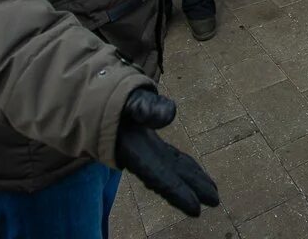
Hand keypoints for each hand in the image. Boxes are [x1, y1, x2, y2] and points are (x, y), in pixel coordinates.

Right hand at [115, 89, 219, 216]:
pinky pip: (169, 158)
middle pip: (169, 177)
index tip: (197, 209)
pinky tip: (194, 171)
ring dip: (191, 180)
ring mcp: (144, 150)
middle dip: (191, 189)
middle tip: (215, 202)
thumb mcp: (126, 98)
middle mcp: (140, 155)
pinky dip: (184, 166)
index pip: (159, 176)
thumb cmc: (108, 98)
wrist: (92, 99)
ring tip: (212, 192)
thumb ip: (145, 106)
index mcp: (133, 150)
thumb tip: (169, 116)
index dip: (178, 192)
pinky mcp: (147, 144)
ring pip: (171, 168)